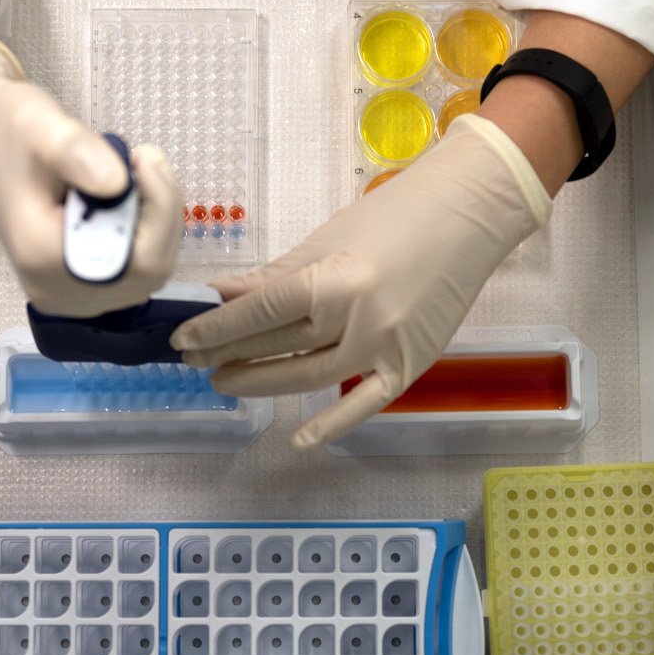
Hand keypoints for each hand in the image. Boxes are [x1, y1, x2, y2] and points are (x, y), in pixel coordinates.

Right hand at [0, 27, 182, 315]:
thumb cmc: (7, 133)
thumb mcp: (38, 125)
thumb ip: (76, 152)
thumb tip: (119, 183)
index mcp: (42, 256)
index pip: (135, 256)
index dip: (158, 208)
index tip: (143, 158)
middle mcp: (56, 291)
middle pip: (148, 269)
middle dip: (160, 211)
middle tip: (144, 160)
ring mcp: (68, 300)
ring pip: (148, 275)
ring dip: (156, 223)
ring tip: (136, 176)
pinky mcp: (78, 294)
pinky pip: (135, 276)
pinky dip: (145, 236)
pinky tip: (129, 202)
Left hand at [171, 114, 550, 448]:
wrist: (470, 216)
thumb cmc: (396, 215)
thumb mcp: (327, 239)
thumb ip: (274, 275)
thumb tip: (219, 295)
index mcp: (333, 280)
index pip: (258, 314)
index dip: (215, 329)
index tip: (183, 339)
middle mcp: (357, 320)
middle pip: (278, 347)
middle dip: (229, 353)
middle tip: (196, 360)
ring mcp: (386, 348)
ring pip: (309, 378)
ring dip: (262, 383)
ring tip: (226, 381)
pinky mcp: (411, 365)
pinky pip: (366, 404)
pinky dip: (332, 424)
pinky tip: (299, 439)